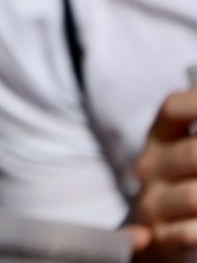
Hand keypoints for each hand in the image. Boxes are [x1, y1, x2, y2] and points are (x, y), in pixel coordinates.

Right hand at [135, 88, 196, 252]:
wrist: (158, 231)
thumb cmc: (188, 180)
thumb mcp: (191, 149)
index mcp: (161, 136)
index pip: (175, 108)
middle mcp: (151, 164)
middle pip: (193, 152)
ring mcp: (153, 200)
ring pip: (194, 196)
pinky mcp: (158, 235)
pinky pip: (189, 233)